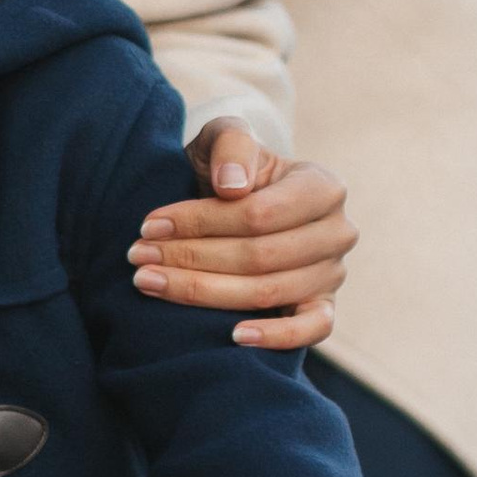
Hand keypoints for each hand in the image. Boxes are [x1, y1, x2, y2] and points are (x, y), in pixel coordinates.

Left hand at [130, 124, 354, 352]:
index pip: (258, 214)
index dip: (200, 222)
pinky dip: (274, 337)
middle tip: (139, 258)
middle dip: (191, 258)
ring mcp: (333, 274)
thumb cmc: (231, 171)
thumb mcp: (225, 140)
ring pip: (269, 292)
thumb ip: (231, 145)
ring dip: (203, 292)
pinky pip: (311, 330)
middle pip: (259, 256)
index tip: (149, 226)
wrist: (239, 202)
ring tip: (151, 282)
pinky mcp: (324, 308)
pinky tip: (232, 336)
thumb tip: (233, 187)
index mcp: (323, 187)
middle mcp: (337, 232)